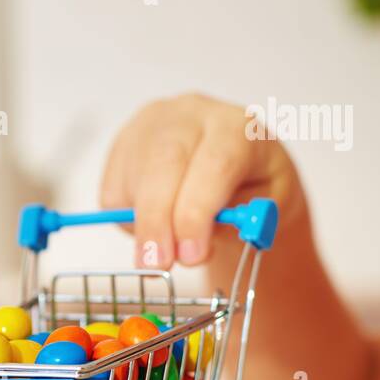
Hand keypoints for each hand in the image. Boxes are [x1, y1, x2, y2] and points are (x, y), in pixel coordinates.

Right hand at [100, 93, 301, 267]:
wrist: (238, 162)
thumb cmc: (254, 185)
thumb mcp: (267, 207)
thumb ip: (236, 224)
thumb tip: (188, 248)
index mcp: (237, 126)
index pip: (214, 164)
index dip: (197, 213)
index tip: (189, 255)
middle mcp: (190, 114)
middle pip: (163, 163)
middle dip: (157, 221)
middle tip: (157, 264)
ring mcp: (150, 124)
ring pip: (132, 178)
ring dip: (142, 226)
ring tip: (166, 247)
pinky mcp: (122, 143)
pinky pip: (113, 191)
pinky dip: (128, 219)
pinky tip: (156, 218)